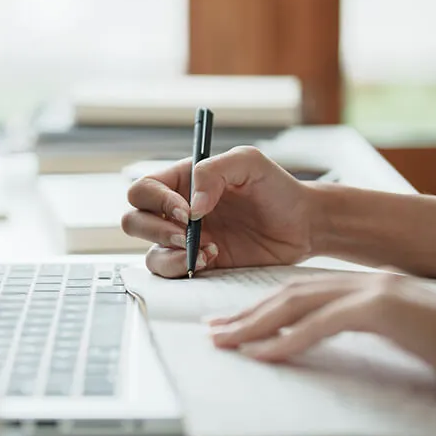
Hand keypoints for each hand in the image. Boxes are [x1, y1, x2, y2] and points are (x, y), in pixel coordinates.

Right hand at [123, 146, 318, 277]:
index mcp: (180, 181)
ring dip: (170, 254)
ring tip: (209, 250)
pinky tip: (213, 258)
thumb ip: (215, 171)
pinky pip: (170, 272)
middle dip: (156, 230)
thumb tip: (192, 205)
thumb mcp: (249, 163)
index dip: (156, 201)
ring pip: (148, 252)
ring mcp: (183, 240)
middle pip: (134, 221)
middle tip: (188, 235)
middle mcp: (175, 211)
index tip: (187, 211)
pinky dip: (184, 269)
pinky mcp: (196, 264)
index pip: (144, 189)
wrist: (302, 224)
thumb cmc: (275, 187)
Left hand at [207, 273, 435, 408]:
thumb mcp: (405, 338)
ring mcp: (374, 291)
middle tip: (214, 333)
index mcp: (371, 285)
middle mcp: (366, 281)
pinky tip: (265, 355)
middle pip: (290, 295)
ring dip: (256, 326)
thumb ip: (370, 332)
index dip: (265, 308)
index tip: (235, 325)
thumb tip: (331, 345)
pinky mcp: (381, 310)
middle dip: (247, 314)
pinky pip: (321, 325)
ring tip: (227, 344)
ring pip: (297, 305)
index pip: (304, 293)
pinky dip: (288, 341)